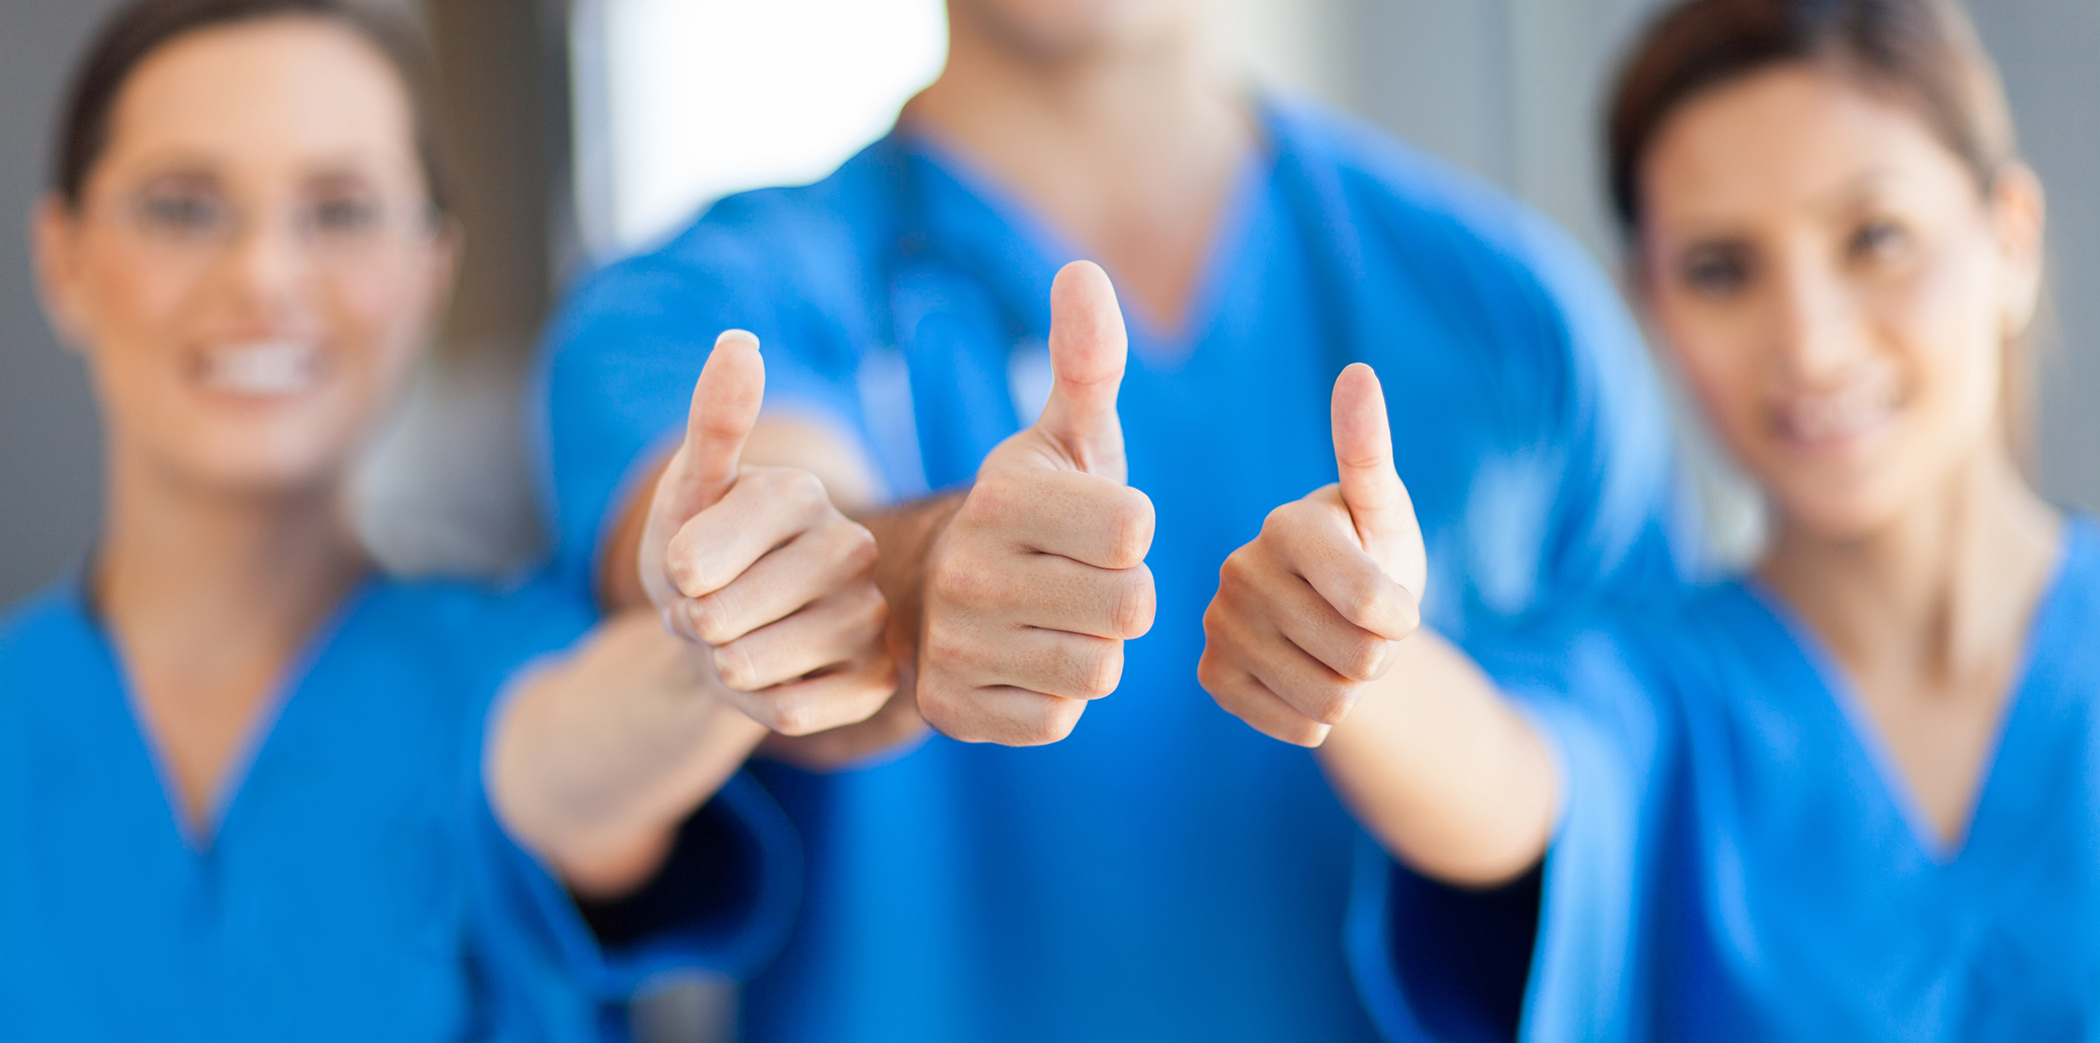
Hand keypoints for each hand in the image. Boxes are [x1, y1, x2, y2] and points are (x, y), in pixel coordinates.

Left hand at [641, 331, 896, 734]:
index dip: (671, 578)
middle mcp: (851, 547)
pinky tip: (775, 679)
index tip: (690, 566)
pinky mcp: (877, 681)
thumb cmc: (700, 555)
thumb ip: (712, 422)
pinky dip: (759, 707)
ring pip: (751, 668)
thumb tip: (739, 340)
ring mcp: (871, 616)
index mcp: (800, 492)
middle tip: (714, 609)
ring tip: (739, 641)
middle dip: (695, 626)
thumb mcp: (687, 492)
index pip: (695, 560)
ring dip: (723, 668)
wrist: (727, 633)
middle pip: (721, 619)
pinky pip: (789, 714)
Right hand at [917, 261, 1156, 744]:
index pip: (1136, 529)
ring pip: (1098, 669)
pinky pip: (1057, 720)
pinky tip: (1022, 664)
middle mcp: (968, 569)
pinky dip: (1052, 698)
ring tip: (1052, 621)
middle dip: (1121, 597)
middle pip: (1130, 606)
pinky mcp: (952, 710)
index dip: (1130, 532)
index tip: (1091, 524)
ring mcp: (955, 644)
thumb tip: (1083, 269)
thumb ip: (1087, 359)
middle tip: (1076, 580)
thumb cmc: (1035, 510)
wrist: (937, 594)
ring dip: (1092, 650)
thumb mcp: (1065, 436)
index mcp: (1002, 495)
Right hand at [1198, 363, 1425, 745]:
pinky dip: (1317, 716)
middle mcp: (1239, 570)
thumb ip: (1371, 453)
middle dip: (1380, 655)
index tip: (1393, 601)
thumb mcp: (1386, 513)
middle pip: (1359, 659)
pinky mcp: (1212, 675)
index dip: (1402, 617)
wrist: (1335, 620)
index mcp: (1287, 525)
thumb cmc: (1371, 554)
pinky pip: (1296, 726)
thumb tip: (1357, 372)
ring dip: (1352, 689)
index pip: (1375, 607)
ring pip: (1330, 701)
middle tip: (1362, 629)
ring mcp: (1219, 625)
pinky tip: (1305, 679)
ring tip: (1336, 651)